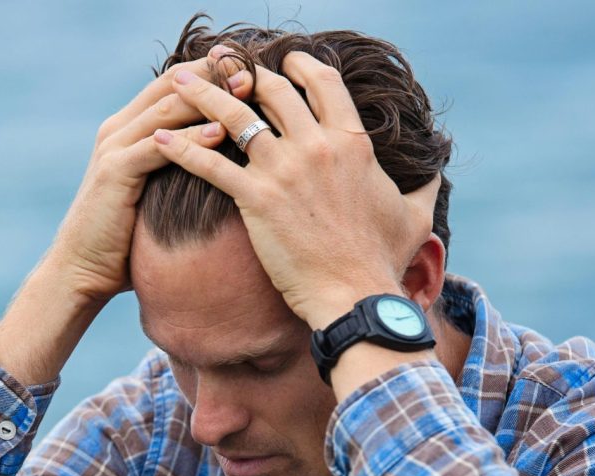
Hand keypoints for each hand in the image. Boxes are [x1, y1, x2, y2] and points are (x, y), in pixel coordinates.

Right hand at [48, 52, 253, 304]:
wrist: (81, 270)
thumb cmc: (123, 244)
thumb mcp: (154, 199)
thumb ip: (176, 175)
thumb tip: (220, 175)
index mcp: (128, 129)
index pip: (174, 84)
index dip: (211, 72)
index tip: (250, 70)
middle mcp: (119, 129)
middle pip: (172, 84)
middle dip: (214, 74)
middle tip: (254, 70)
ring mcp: (114, 148)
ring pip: (167, 108)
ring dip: (209, 98)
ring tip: (247, 92)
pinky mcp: (114, 172)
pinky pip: (158, 147)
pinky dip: (190, 138)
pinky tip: (220, 133)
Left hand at [153, 52, 439, 328]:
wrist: (355, 295)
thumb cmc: (382, 262)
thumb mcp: (414, 216)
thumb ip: (424, 187)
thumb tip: (437, 172)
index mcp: (352, 141)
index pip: (321, 83)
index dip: (298, 65)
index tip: (280, 62)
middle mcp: (316, 145)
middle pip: (272, 90)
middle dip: (243, 73)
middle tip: (219, 66)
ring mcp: (284, 169)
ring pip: (234, 115)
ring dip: (201, 93)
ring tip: (176, 82)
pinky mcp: (255, 199)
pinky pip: (209, 164)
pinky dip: (180, 148)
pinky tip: (157, 139)